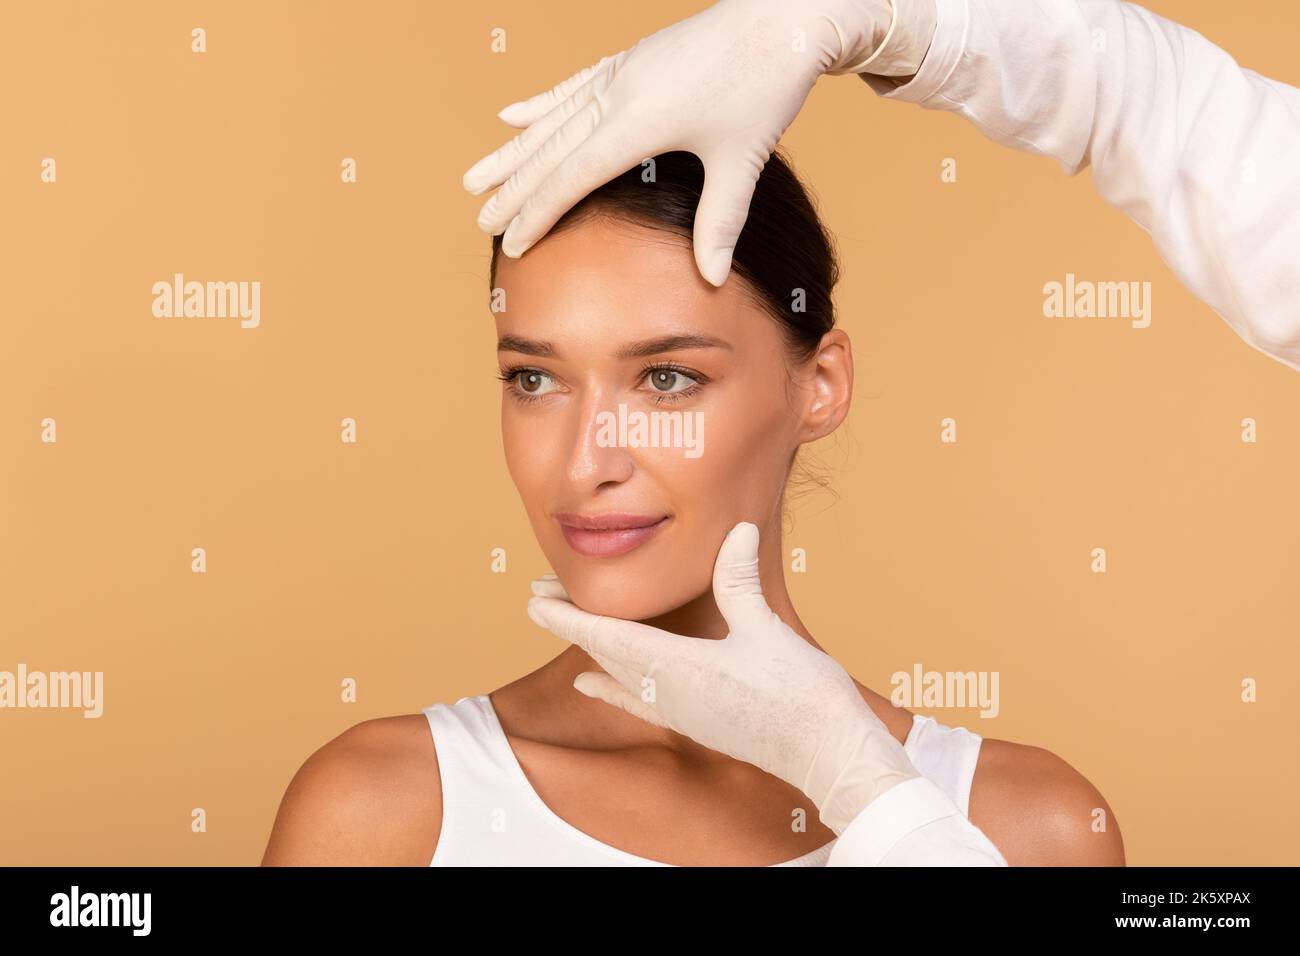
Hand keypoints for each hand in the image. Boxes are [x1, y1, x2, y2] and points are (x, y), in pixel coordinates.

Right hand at [463, 0, 931, 286]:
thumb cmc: (766, 87)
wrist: (783, 17)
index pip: (573, 176)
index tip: (511, 242)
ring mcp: (621, 72)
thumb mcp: (745, 160)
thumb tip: (710, 279)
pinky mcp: (630, 60)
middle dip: (513, 188)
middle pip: (551, 148)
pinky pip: (572, 86)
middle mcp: (619, 93)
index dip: (539, 212)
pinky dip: (540, 104)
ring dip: (513, 150)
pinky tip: (512, 114)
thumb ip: (721, 221)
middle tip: (479, 219)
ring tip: (475, 177)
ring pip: (552, 117)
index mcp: (640, 120)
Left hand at [525, 521, 922, 833]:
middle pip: (602, 650)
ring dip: (588, 643)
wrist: (828, 755)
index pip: (605, 635)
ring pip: (615, 672)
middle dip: (570, 619)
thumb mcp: (764, 628)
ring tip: (563, 619)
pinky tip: (587, 684)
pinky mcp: (693, 721)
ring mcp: (677, 710)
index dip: (566, 615)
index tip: (534, 597)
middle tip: (539, 589)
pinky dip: (607, 688)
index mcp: (676, 667)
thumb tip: (736, 530)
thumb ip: (739, 580)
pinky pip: (635, 700)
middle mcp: (666, 692)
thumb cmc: (800, 695)